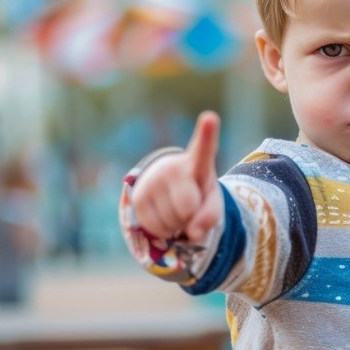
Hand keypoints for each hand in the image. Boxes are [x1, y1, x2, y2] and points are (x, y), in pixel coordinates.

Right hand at [130, 111, 222, 242]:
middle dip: (192, 216)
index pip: (204, 147)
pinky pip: (155, 227)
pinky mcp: (137, 197)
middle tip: (190, 205)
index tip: (210, 117)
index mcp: (198, 162)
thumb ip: (211, 216)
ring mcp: (152, 180)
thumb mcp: (212, 201)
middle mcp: (172, 166)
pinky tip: (166, 218)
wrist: (169, 189)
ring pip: (171, 221)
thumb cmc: (197, 192)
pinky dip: (165, 231)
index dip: (207, 133)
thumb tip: (192, 232)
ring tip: (177, 209)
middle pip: (188, 208)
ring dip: (178, 225)